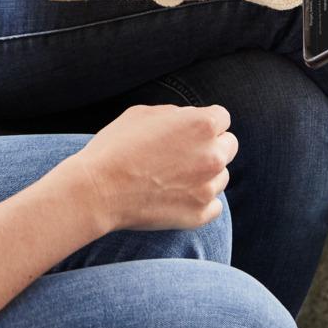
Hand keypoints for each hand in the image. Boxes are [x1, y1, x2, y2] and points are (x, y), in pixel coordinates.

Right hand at [64, 103, 237, 231]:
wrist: (98, 190)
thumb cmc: (116, 146)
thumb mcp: (143, 113)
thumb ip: (176, 114)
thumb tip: (188, 120)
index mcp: (202, 124)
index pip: (222, 118)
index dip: (203, 123)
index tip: (188, 131)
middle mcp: (212, 155)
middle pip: (229, 145)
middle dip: (212, 146)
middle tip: (185, 154)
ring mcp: (208, 187)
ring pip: (222, 176)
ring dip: (207, 174)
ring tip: (176, 177)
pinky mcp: (200, 214)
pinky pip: (215, 205)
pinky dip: (201, 201)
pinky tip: (179, 196)